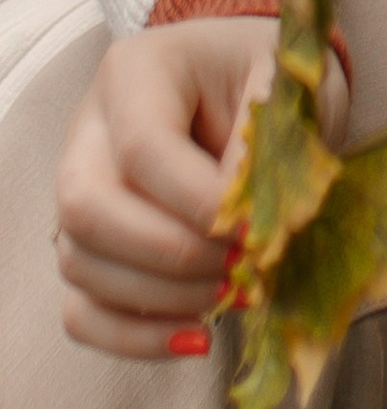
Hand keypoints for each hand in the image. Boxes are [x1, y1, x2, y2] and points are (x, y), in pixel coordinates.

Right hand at [56, 16, 349, 358]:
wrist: (257, 82)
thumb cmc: (272, 77)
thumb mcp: (286, 84)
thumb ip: (263, 143)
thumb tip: (240, 223)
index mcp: (135, 72)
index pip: (142, 148)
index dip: (199, 201)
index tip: (256, 231)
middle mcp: (89, 132)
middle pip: (87, 209)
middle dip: (170, 256)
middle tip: (240, 266)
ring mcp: (78, 191)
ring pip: (81, 263)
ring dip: (161, 298)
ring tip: (233, 294)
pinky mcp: (90, 247)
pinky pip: (83, 309)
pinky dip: (135, 336)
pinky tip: (197, 336)